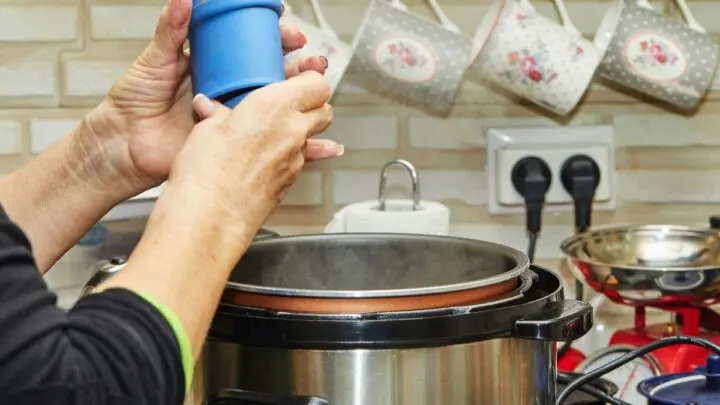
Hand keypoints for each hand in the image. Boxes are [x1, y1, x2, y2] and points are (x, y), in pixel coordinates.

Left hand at [87, 0, 341, 196]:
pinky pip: (270, 142)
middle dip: (300, 67)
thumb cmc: (134, 102)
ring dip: (305, 100)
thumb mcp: (154, 60)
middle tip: (313, 62)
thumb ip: (171, 30)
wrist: (124, 145)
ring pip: (278, 106)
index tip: (290, 32)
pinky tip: (321, 142)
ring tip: (321, 94)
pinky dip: (299, 144)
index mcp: (215, 65)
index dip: (276, 38)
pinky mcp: (234, 144)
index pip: (254, 46)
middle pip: (275, 74)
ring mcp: (234, 117)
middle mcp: (229, 89)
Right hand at [171, 71, 331, 228]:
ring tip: (273, 130)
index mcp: (275, 106)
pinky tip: (267, 157)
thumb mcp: (205, 129)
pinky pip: (300, 160)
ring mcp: (295, 160)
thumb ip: (218, 114)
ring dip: (300, 130)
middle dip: (312, 103)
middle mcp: (293, 132)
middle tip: (290, 101)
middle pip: (324, 109)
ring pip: (313, 137)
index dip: (310, 78)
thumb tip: (213, 110)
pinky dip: (289, 154)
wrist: (211, 219)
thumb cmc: (206, 174)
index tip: (298, 77)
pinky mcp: (290, 182)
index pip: (317, 82)